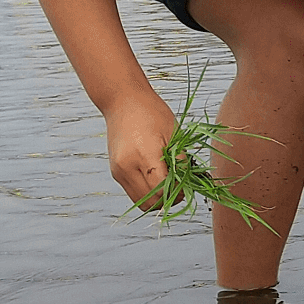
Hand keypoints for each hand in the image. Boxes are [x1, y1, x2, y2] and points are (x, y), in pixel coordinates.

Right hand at [103, 91, 179, 208]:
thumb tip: (187, 183)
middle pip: (151, 202)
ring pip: (141, 202)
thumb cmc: (151, 112)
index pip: (162, 190)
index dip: (178, 192)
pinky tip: (156, 178)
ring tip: (169, 183)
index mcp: (143, 156)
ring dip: (157, 198)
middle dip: (169, 199)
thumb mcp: (173, 134)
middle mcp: (126, 167)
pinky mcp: (115, 172)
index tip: (187, 184)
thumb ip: (180, 161)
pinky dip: (147, 192)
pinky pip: (134, 193)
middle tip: (180, 186)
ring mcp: (118, 171)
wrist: (123, 101)